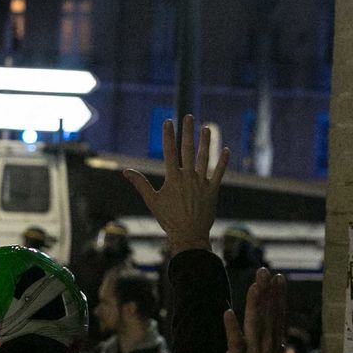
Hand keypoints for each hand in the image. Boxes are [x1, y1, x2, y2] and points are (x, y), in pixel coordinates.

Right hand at [124, 114, 227, 252]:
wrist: (189, 235)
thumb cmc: (168, 219)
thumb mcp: (152, 201)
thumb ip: (140, 184)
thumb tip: (126, 171)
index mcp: (173, 179)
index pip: (170, 152)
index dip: (169, 136)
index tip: (168, 122)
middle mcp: (188, 178)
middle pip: (187, 150)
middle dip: (187, 132)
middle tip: (188, 117)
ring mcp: (201, 183)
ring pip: (204, 158)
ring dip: (205, 142)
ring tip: (206, 128)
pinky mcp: (212, 191)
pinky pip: (218, 173)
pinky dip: (222, 162)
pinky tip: (225, 150)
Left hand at [221, 268, 287, 352]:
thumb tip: (279, 346)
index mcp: (272, 350)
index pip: (277, 318)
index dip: (278, 298)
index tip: (280, 280)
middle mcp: (266, 349)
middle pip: (269, 315)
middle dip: (270, 292)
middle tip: (268, 271)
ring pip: (255, 322)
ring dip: (255, 301)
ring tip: (256, 282)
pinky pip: (235, 342)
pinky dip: (231, 327)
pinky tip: (228, 312)